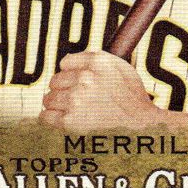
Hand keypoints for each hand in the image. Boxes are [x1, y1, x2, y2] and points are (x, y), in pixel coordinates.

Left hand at [40, 51, 187, 131]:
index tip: (78, 84)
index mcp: (97, 61)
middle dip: (63, 90)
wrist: (141, 128)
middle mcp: (85, 78)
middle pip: (55, 81)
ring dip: (57, 105)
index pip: (65, 63)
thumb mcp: (119, 68)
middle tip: (77, 101)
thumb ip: (93, 60)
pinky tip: (62, 120)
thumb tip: (64, 62)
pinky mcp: (69, 121)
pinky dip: (51, 118)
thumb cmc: (131, 99)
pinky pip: (46, 116)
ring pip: (49, 98)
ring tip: (72, 112)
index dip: (71, 74)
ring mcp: (76, 99)